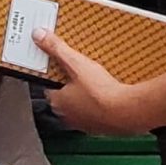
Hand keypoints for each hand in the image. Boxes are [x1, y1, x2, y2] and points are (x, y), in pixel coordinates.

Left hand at [36, 29, 155, 137]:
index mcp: (57, 101)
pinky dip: (100, 106)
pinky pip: (96, 114)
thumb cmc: (100, 93)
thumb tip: (39, 37)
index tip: (62, 66)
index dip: (55, 74)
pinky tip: (108, 95)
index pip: (48, 86)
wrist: (125, 112)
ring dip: (85, 96)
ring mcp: (84, 123)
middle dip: (71, 85)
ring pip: (80, 107)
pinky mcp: (100, 127)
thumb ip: (56, 49)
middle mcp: (67, 116)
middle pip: (64, 97)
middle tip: (81, 73)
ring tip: (96, 83)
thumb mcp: (76, 64)